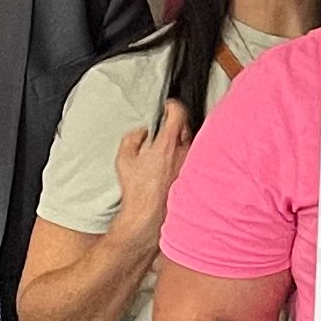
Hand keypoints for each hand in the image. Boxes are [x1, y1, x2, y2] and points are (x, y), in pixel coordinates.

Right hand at [111, 98, 193, 235]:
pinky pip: (194, 157)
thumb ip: (133, 137)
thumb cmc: (137, 189)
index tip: (168, 106)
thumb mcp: (124, 158)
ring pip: (192, 142)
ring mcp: (192, 164)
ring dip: (182, 139)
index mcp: (168, 144)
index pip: (179, 113)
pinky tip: (176, 161)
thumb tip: (144, 131)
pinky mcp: (195, 176)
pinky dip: (187, 154)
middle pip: (187, 126)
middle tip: (166, 125)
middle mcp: (185, 152)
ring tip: (170, 145)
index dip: (173, 105)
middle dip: (177, 122)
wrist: (149, 214)